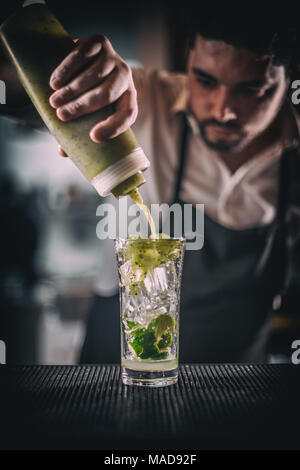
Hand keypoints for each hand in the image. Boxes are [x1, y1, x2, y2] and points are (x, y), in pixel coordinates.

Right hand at [49, 35, 137, 155]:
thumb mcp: (87, 114)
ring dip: (72, 90)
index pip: (128, 115)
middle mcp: (125, 76)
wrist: (85, 60)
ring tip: (54, 101)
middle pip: (107, 94)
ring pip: (94, 76)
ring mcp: (113, 57)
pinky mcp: (98, 42)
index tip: (94, 137)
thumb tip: (62, 152)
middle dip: (83, 107)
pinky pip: (82, 55)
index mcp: (129, 98)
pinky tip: (55, 82)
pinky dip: (67, 70)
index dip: (113, 127)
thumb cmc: (87, 95)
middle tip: (61, 116)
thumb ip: (78, 133)